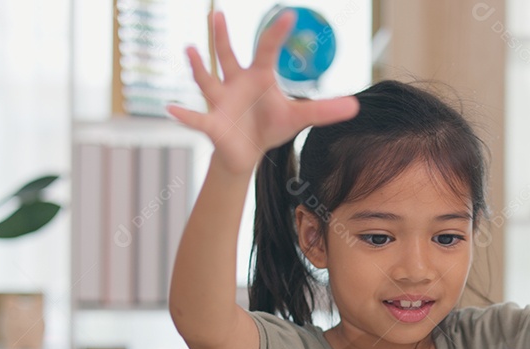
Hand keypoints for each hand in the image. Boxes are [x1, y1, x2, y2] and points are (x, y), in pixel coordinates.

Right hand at [167, 11, 359, 174]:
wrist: (246, 153)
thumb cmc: (269, 127)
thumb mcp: (298, 118)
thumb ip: (324, 110)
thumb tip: (356, 106)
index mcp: (258, 77)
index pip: (266, 50)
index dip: (276, 33)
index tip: (288, 15)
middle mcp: (235, 83)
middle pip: (227, 56)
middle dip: (221, 37)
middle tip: (216, 13)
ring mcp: (221, 101)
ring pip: (207, 80)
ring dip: (198, 66)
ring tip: (190, 49)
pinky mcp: (212, 123)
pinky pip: (197, 118)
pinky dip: (185, 114)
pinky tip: (173, 108)